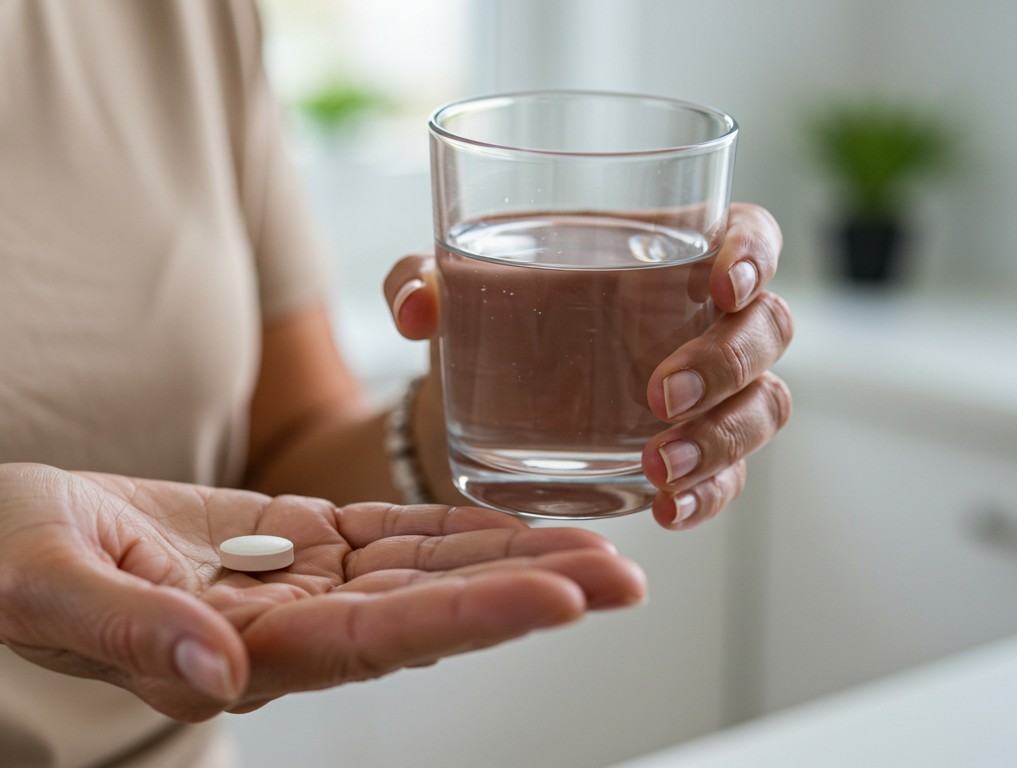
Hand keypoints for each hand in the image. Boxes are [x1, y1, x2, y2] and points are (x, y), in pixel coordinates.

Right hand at [0, 464, 645, 720]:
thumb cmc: (4, 561)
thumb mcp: (46, 585)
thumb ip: (127, 630)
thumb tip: (219, 670)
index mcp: (232, 650)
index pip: (376, 639)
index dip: (472, 618)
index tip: (563, 598)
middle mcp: (282, 631)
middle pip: (426, 613)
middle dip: (526, 593)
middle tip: (628, 573)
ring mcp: (290, 588)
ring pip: (418, 574)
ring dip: (507, 559)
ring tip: (601, 546)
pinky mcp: (285, 545)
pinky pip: (380, 537)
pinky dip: (448, 527)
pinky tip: (508, 516)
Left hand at [383, 202, 792, 529]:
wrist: (471, 402)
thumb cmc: (480, 319)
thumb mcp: (444, 287)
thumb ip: (419, 279)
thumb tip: (416, 307)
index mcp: (663, 251)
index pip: (748, 234)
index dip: (755, 253)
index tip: (724, 285)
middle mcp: (702, 319)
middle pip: (767, 327)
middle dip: (727, 364)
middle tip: (659, 396)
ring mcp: (710, 393)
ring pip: (762, 407)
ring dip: (723, 440)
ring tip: (658, 467)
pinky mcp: (692, 454)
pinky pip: (730, 476)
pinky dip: (708, 495)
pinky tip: (669, 510)